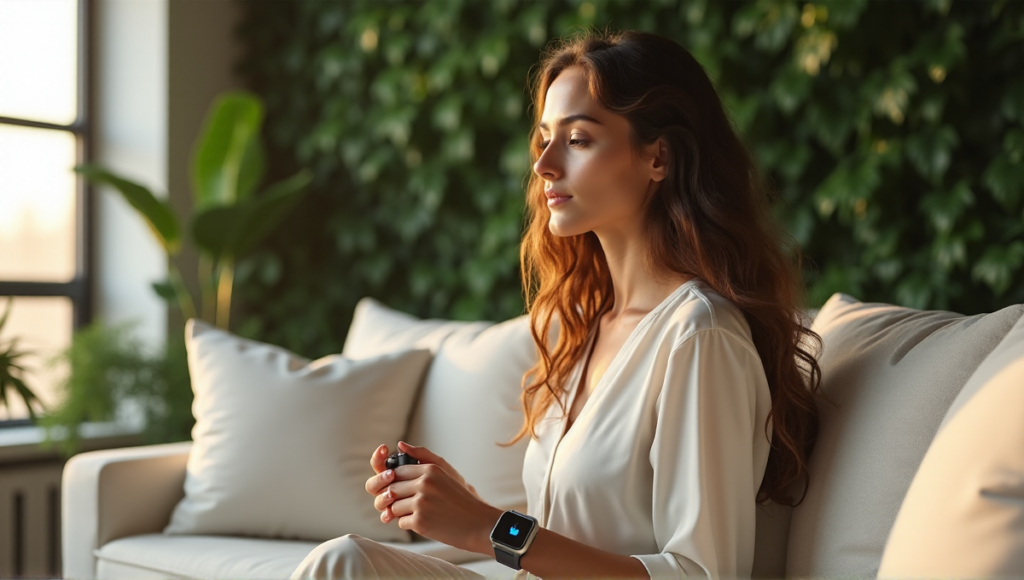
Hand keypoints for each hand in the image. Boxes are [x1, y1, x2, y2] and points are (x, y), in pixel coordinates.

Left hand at [364, 441, 500, 554]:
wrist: (478, 524)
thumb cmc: (461, 497)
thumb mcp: (445, 471)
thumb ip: (422, 456)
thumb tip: (400, 444)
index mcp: (430, 470)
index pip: (397, 472)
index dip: (396, 482)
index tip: (403, 489)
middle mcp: (424, 484)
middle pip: (392, 489)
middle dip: (396, 499)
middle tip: (410, 504)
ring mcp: (421, 503)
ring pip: (393, 507)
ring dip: (402, 513)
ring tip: (420, 513)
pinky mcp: (420, 522)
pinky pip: (400, 522)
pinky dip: (409, 524)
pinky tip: (425, 522)